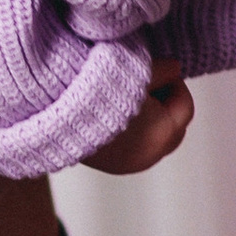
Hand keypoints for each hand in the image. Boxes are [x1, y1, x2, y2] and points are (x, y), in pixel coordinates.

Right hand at [83, 60, 194, 175]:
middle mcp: (148, 156)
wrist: (50, 107)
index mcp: (161, 135)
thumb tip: (175, 68)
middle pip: (174, 128)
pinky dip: (133, 131)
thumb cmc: (92, 87)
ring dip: (149, 118)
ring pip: (156, 138)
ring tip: (125, 96)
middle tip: (145, 83)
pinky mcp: (112, 166)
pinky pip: (136, 147)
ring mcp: (129, 165)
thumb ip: (164, 69)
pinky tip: (113, 112)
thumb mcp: (135, 68)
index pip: (185, 106)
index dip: (173, 83)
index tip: (156, 69)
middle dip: (165, 104)